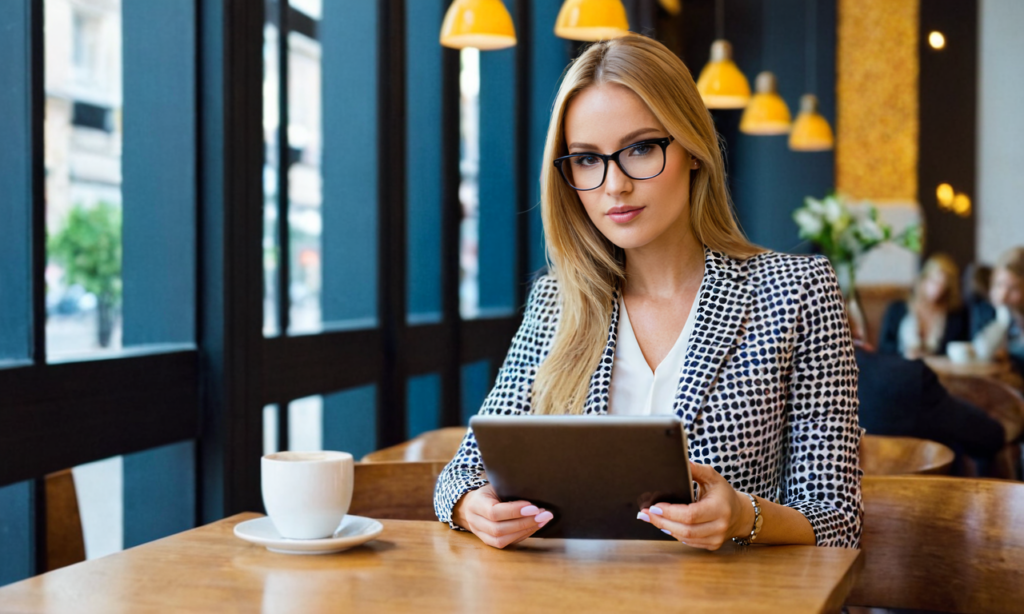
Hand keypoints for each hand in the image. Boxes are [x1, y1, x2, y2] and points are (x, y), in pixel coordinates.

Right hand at [451, 484, 552, 548]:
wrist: (470, 504)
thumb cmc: (488, 492)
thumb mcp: (495, 485)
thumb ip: (508, 490)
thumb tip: (534, 492)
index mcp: (476, 504)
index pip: (494, 512)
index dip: (514, 511)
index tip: (534, 507)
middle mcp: (475, 521)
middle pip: (499, 529)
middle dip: (525, 522)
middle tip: (544, 515)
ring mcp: (480, 534)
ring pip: (502, 539)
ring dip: (525, 530)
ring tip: (542, 520)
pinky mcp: (488, 542)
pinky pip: (505, 543)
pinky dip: (522, 536)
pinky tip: (534, 527)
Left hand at [637, 461, 752, 550]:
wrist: (741, 514)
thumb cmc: (724, 493)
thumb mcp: (713, 477)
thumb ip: (697, 470)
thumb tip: (683, 462)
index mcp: (720, 509)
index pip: (691, 514)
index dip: (670, 512)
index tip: (654, 506)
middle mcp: (719, 526)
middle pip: (685, 529)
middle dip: (662, 522)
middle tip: (645, 514)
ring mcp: (716, 539)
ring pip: (685, 538)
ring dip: (665, 528)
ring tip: (651, 519)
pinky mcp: (712, 546)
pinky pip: (689, 542)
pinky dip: (675, 533)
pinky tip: (665, 525)